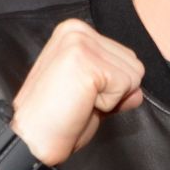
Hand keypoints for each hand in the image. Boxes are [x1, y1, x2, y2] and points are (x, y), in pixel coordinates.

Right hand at [7, 20, 144, 165]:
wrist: (32, 140)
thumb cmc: (56, 121)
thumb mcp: (93, 97)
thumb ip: (116, 86)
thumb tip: (138, 92)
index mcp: (75, 32)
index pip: (126, 57)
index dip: (112, 87)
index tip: (81, 95)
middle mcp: (77, 29)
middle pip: (134, 63)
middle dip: (115, 91)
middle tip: (80, 101)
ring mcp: (80, 42)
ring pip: (134, 74)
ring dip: (111, 98)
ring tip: (79, 101)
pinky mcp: (85, 60)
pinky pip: (126, 86)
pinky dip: (108, 105)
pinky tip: (80, 104)